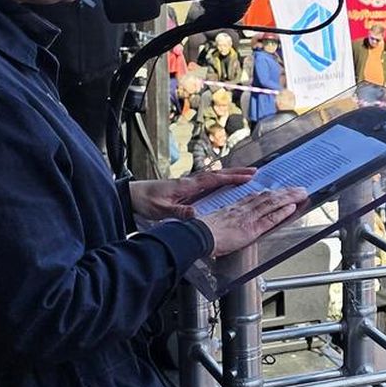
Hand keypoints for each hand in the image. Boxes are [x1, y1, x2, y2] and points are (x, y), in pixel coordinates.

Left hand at [129, 167, 257, 220]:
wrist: (130, 196)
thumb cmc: (145, 201)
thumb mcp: (161, 210)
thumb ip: (179, 212)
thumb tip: (195, 214)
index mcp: (187, 185)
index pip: (214, 179)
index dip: (232, 178)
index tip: (248, 177)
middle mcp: (190, 181)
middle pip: (217, 174)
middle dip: (237, 172)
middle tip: (255, 171)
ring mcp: (188, 183)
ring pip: (214, 176)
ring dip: (230, 174)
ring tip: (246, 174)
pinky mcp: (185, 187)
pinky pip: (208, 181)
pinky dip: (220, 179)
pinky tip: (225, 182)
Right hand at [198, 187, 306, 257]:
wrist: (195, 236)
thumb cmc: (201, 232)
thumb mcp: (215, 221)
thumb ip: (226, 217)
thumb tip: (230, 222)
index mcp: (234, 208)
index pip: (257, 198)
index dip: (271, 193)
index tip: (281, 190)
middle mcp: (243, 210)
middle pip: (268, 198)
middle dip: (285, 192)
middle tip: (299, 188)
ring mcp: (248, 218)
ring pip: (272, 204)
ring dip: (289, 198)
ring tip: (302, 193)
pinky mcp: (251, 229)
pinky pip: (270, 219)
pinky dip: (282, 212)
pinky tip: (292, 207)